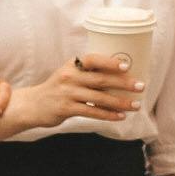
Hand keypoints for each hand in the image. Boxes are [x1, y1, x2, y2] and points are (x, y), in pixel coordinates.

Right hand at [17, 52, 144, 132]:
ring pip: (99, 98)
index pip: (93, 59)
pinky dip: (108, 114)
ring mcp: (67, 93)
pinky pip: (92, 112)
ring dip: (120, 102)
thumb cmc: (58, 89)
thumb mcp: (68, 74)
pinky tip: (120, 116)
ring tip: (135, 105)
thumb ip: (88, 73)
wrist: (33, 105)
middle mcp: (69, 77)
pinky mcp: (66, 108)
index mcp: (72, 65)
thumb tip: (119, 75)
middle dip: (123, 83)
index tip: (127, 66)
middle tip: (140, 86)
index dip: (110, 62)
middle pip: (101, 80)